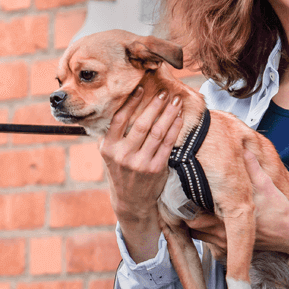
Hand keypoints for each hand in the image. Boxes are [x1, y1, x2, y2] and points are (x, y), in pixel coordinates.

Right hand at [99, 87, 183, 260]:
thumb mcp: (110, 154)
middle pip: (141, 123)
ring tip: (175, 101)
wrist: (131, 201)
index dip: (131, 102)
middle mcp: (123, 155)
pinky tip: (180, 118)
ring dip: (168, 114)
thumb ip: (113, 134)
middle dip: (155, 105)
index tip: (141, 88)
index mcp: (108, 148)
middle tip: (164, 92)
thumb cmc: (121, 171)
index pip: (119, 119)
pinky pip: (168, 144)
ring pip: (157, 132)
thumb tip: (123, 104)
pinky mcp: (156, 169)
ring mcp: (140, 163)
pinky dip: (175, 128)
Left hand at [186, 147, 288, 257]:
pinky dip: (204, 233)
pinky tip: (209, 222)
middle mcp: (222, 235)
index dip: (184, 202)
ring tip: (196, 209)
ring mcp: (223, 244)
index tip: (184, 190)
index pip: (191, 213)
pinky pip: (207, 243)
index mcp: (226, 219)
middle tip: (186, 198)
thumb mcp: (266, 185)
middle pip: (189, 225)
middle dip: (186, 212)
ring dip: (195, 223)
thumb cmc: (280, 213)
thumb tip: (244, 149)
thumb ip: (252, 167)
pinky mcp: (228, 249)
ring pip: (197, 235)